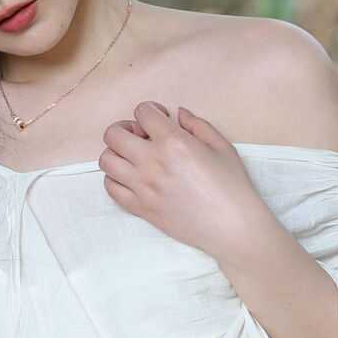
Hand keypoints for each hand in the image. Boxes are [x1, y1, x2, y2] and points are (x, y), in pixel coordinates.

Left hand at [97, 102, 271, 264]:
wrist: (231, 226)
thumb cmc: (232, 186)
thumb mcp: (221, 146)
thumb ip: (197, 125)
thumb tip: (178, 113)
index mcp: (173, 142)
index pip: (142, 112)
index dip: (151, 110)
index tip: (161, 119)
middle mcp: (152, 162)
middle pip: (113, 134)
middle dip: (125, 128)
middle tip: (142, 136)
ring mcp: (142, 187)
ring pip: (106, 160)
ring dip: (117, 153)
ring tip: (135, 158)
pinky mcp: (140, 208)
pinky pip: (110, 188)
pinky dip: (116, 179)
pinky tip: (133, 178)